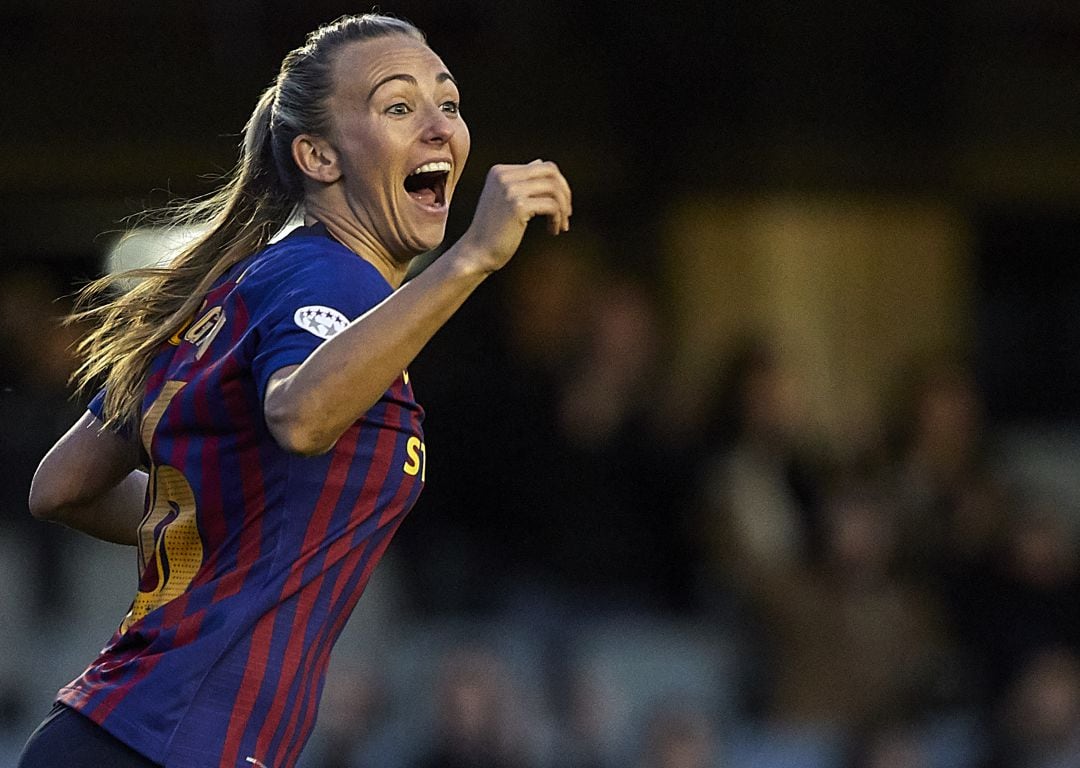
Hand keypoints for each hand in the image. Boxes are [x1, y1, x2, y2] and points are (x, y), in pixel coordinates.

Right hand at [456, 159, 571, 272]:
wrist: (476, 253)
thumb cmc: (492, 231)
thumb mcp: (505, 198)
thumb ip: (521, 180)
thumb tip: (540, 162)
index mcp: (499, 171)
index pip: (542, 166)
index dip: (557, 185)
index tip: (559, 207)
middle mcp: (504, 176)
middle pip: (551, 172)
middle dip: (565, 192)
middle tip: (567, 213)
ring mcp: (510, 189)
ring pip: (554, 188)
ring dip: (563, 208)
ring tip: (561, 226)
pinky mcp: (518, 206)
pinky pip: (551, 205)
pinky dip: (558, 218)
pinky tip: (553, 231)